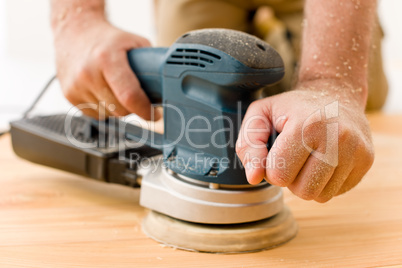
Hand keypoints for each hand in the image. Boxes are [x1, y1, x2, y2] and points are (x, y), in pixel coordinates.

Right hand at [53, 19, 156, 118]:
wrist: (74, 31)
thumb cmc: (107, 38)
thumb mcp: (135, 43)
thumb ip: (152, 65)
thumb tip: (168, 88)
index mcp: (107, 58)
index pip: (129, 96)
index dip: (145, 110)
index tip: (154, 114)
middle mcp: (88, 73)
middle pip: (120, 109)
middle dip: (133, 108)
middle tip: (137, 97)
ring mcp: (76, 86)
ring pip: (109, 114)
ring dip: (117, 108)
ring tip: (116, 89)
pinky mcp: (69, 95)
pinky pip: (95, 114)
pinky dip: (104, 108)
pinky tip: (103, 91)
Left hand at [236, 80, 373, 201]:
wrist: (334, 93)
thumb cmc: (290, 108)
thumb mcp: (260, 115)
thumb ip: (249, 145)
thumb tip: (254, 178)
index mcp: (308, 125)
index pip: (279, 175)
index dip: (271, 168)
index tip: (276, 150)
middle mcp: (338, 138)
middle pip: (302, 191)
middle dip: (290, 178)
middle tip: (293, 155)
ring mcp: (357, 150)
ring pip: (320, 196)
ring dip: (307, 182)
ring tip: (308, 157)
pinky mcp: (367, 160)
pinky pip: (336, 192)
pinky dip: (324, 182)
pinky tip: (323, 160)